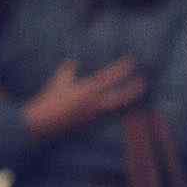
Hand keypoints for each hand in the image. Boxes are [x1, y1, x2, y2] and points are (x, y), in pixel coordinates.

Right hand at [18, 59, 145, 137]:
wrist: (42, 125)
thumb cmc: (48, 102)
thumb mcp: (57, 82)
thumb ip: (68, 71)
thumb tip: (74, 62)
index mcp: (87, 91)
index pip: (110, 77)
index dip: (122, 69)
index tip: (132, 61)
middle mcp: (95, 104)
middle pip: (122, 96)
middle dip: (134, 89)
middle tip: (144, 82)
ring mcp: (95, 115)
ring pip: (118, 107)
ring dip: (128, 100)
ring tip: (137, 95)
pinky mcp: (92, 124)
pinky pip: (109, 115)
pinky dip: (117, 110)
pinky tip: (119, 108)